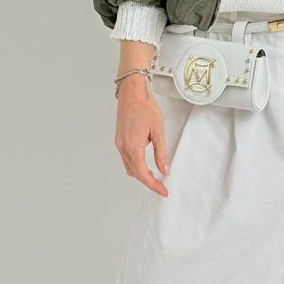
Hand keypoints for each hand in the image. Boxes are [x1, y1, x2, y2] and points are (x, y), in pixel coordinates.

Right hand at [114, 74, 169, 196]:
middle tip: (162, 185)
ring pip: (129, 166)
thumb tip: (164, 169)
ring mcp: (119, 144)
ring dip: (141, 173)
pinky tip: (145, 162)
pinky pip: (127, 158)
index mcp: (132, 146)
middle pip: (135, 173)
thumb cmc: (144, 107)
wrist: (132, 92)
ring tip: (155, 176)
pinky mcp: (119, 139)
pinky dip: (136, 164)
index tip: (163, 191)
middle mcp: (123, 147)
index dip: (153, 185)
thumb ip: (161, 153)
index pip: (142, 174)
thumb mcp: (158, 131)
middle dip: (148, 181)